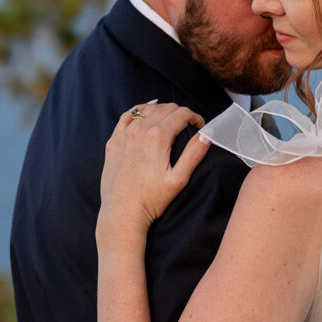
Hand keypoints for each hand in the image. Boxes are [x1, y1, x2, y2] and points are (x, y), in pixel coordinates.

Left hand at [97, 101, 209, 245]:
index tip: (200, 127)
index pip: (182, 114)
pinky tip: (145, 114)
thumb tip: (208, 133)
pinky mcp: (113, 141)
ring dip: (162, 111)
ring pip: (146, 109)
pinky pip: (127, 117)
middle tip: (188, 126)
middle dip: (181, 114)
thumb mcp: (179, 179)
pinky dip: (139, 112)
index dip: (195, 117)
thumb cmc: (152, 200)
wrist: (122, 213)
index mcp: (158, 137)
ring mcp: (124, 135)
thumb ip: (194, 153)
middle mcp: (140, 130)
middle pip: (166, 108)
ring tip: (170, 121)